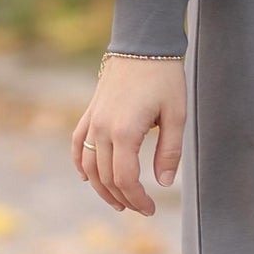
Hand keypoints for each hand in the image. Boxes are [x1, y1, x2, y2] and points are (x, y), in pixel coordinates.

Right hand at [72, 56, 186, 216]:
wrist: (142, 44)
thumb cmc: (164, 77)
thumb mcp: (176, 115)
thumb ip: (169, 151)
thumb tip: (164, 183)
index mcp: (125, 132)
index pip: (125, 179)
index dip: (137, 199)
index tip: (150, 209)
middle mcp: (102, 130)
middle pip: (106, 177)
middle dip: (123, 198)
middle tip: (140, 208)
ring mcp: (92, 121)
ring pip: (89, 166)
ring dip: (102, 188)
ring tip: (118, 202)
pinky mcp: (90, 112)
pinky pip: (77, 144)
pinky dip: (80, 164)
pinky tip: (87, 178)